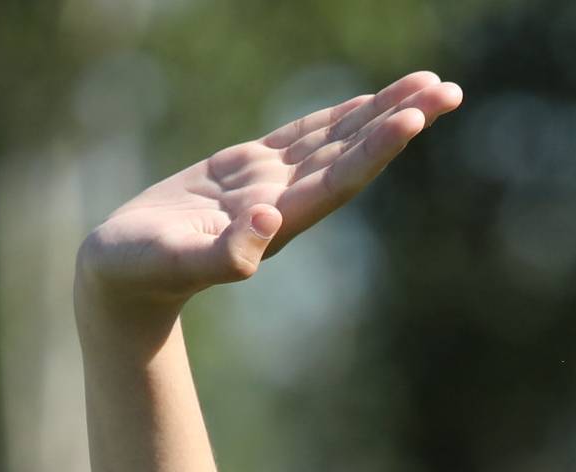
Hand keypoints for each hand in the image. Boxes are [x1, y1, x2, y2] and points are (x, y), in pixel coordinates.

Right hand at [76, 72, 462, 332]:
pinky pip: (306, 137)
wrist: (124, 280)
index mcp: (276, 223)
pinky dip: (341, 118)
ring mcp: (272, 185)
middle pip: (355, 155)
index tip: (414, 117)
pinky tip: (371, 102)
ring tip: (432, 85)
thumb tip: (269, 223)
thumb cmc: (142, 272)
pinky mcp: (250, 172)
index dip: (376, 148)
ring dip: (383, 113)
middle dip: (401, 121)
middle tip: (451, 91)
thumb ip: (222, 255)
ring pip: (339, 140)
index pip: (339, 179)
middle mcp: (287, 203)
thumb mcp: (174, 263)